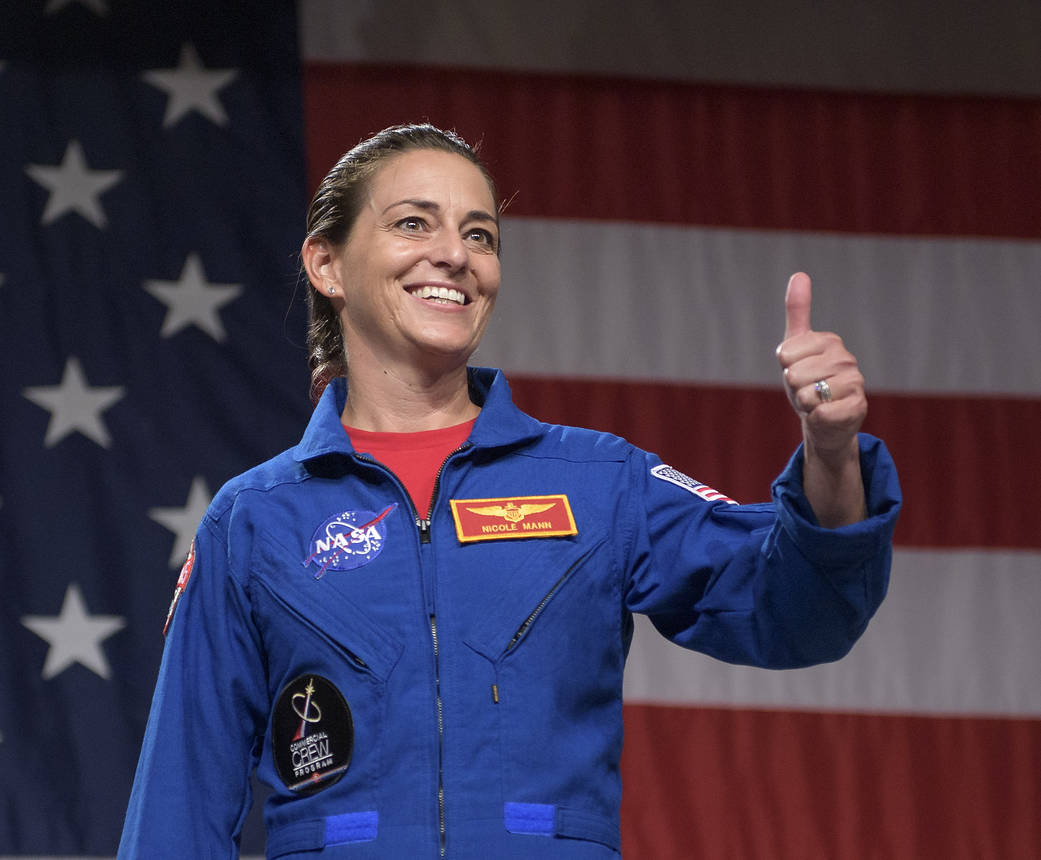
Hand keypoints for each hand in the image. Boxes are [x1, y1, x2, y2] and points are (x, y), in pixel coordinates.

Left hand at [776, 272, 865, 460]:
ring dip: (805, 404)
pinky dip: (816, 418)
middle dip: (794, 389)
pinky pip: (821, 412)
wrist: (825, 420)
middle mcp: (846, 358)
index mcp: (829, 341)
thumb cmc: (807, 381)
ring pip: (807, 395)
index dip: (786, 368)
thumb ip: (798, 311)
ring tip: (817, 402)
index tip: (798, 370)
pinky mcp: (858, 407)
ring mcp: (855, 382)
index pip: (785, 354)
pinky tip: (826, 414)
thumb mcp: (795, 347)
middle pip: (794, 375)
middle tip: (808, 390)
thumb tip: (800, 274)